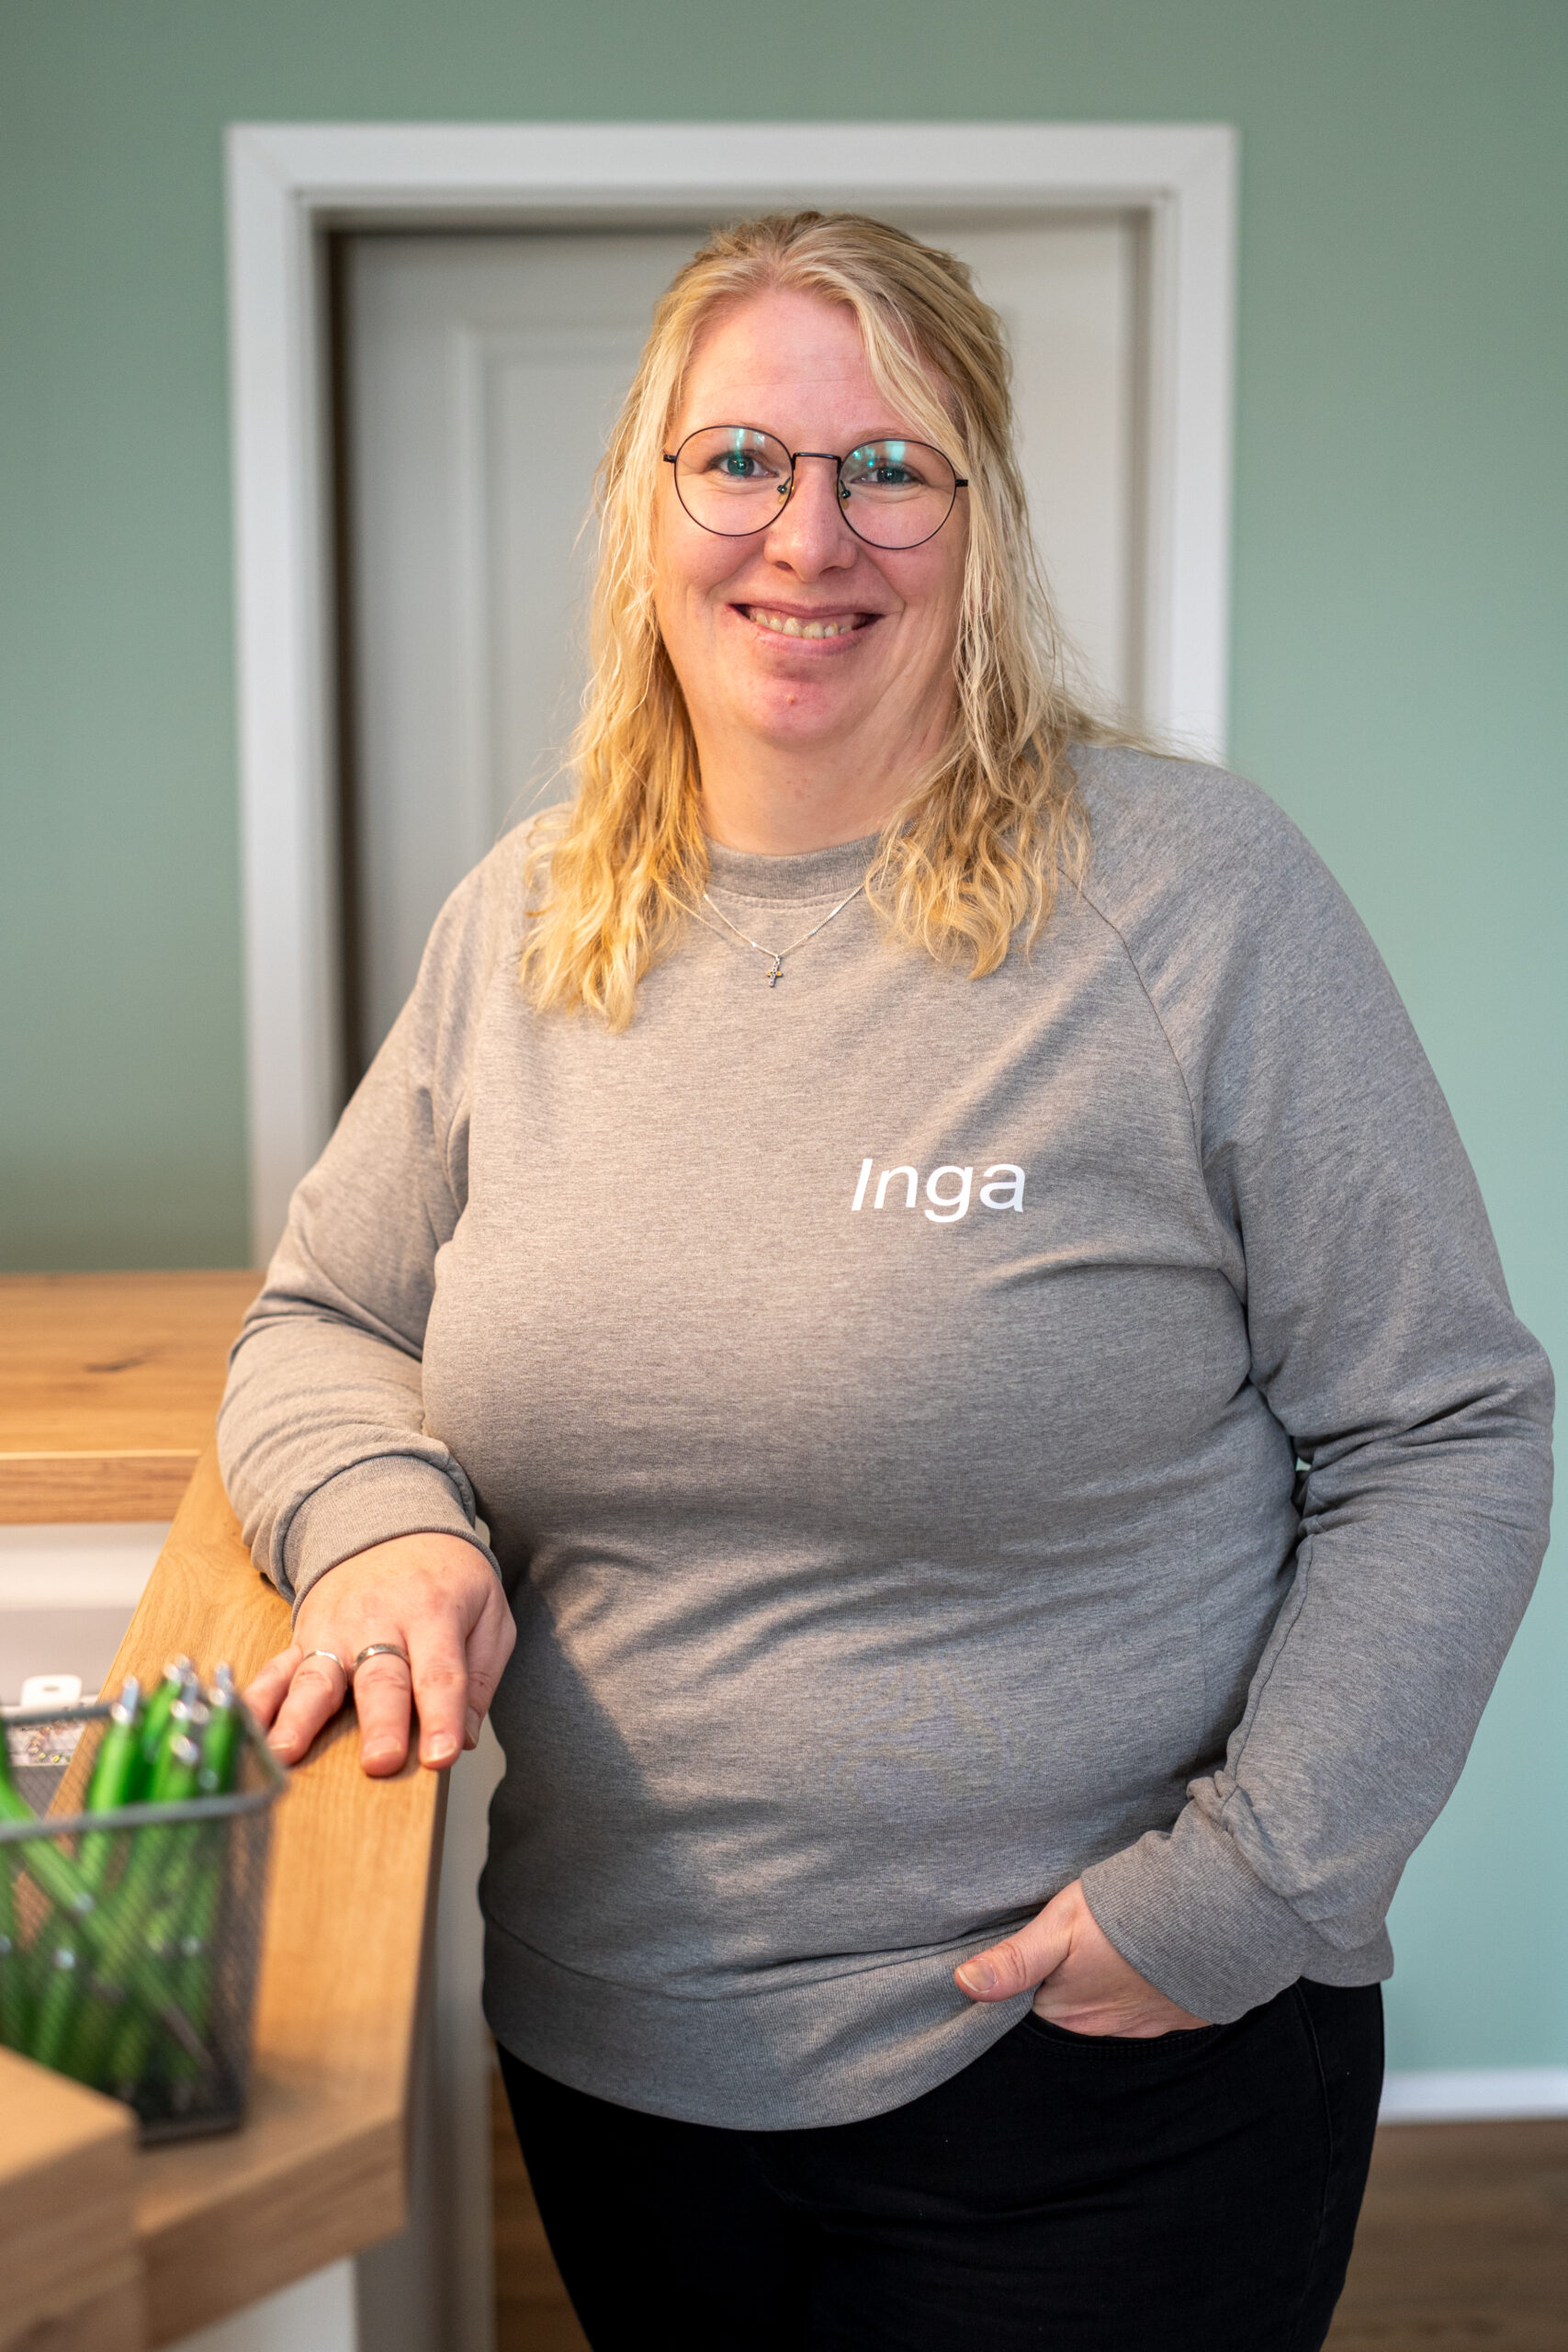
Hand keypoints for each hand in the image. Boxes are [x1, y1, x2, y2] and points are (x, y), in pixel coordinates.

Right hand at [244, 1533, 514, 1778]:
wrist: (389, 1521)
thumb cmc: (446, 1577)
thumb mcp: (487, 1610)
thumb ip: (480, 1675)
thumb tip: (464, 1738)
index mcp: (433, 1612)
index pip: (440, 1672)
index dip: (442, 1716)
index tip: (441, 1757)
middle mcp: (380, 1621)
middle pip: (379, 1679)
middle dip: (379, 1723)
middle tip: (379, 1762)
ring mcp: (334, 1629)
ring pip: (318, 1678)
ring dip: (301, 1718)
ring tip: (286, 1754)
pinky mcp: (303, 1636)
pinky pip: (276, 1670)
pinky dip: (257, 1701)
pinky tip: (243, 1728)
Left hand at [954, 1879, 1208, 2037]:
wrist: (1211, 1914)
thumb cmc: (1126, 1915)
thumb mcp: (1059, 1925)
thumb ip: (1014, 1959)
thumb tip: (961, 1984)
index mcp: (1070, 2013)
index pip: (1039, 2004)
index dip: (1038, 1976)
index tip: (1046, 1951)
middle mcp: (1109, 2031)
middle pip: (1079, 2008)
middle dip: (1077, 1982)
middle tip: (1083, 1942)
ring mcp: (1152, 2026)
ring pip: (1120, 2006)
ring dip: (1117, 1984)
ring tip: (1119, 1945)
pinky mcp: (1188, 2015)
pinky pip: (1160, 2006)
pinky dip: (1154, 1986)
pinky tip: (1154, 1957)